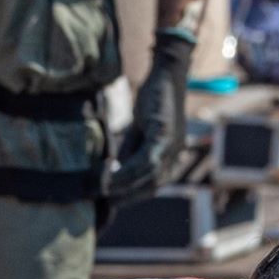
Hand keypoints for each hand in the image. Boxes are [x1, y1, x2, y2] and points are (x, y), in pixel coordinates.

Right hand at [105, 25, 194, 202]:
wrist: (167, 74)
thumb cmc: (154, 100)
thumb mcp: (140, 131)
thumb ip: (130, 152)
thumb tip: (113, 172)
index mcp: (171, 158)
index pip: (152, 186)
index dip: (131, 197)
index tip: (110, 203)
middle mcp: (175, 156)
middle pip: (151, 187)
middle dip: (127, 197)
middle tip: (103, 203)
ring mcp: (172, 147)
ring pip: (147, 177)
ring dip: (124, 186)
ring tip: (103, 190)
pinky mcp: (164, 135)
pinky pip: (146, 160)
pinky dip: (128, 170)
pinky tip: (111, 174)